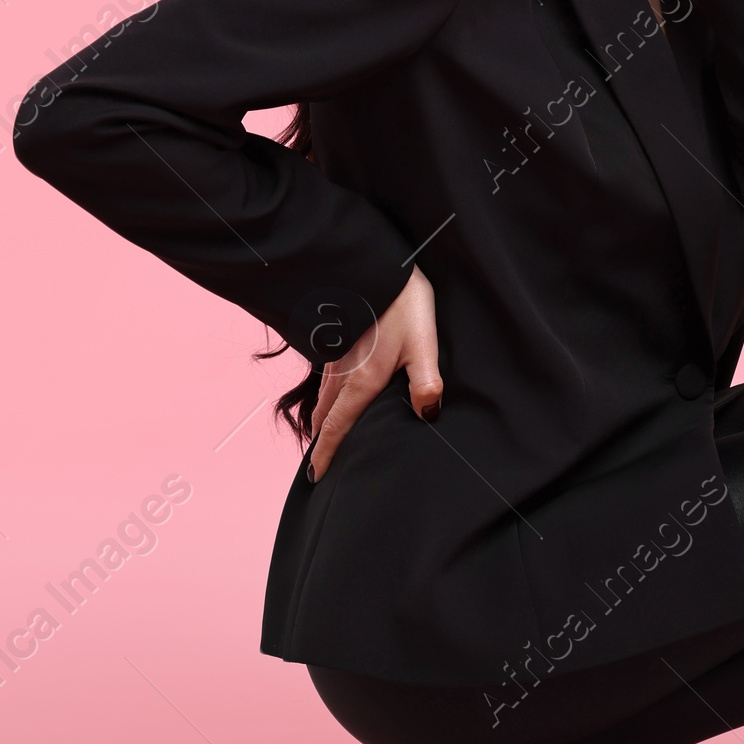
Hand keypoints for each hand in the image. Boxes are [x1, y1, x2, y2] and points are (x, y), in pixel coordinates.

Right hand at [305, 266, 441, 483]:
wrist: (377, 266)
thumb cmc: (402, 305)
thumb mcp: (423, 344)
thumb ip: (426, 382)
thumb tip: (428, 415)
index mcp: (362, 381)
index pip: (337, 427)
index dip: (326, 454)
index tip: (315, 477)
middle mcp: (342, 374)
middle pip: (324, 417)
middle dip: (320, 443)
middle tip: (317, 467)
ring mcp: (336, 358)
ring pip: (322, 398)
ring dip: (321, 421)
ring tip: (322, 437)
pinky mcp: (338, 343)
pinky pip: (325, 381)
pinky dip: (323, 399)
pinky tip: (331, 397)